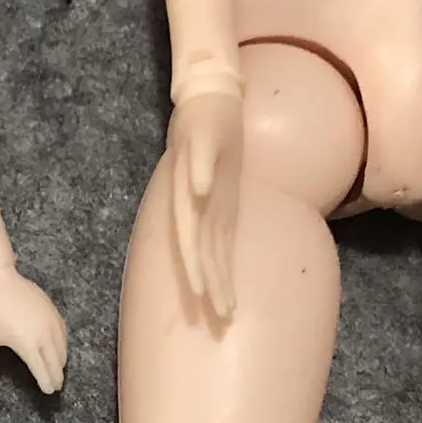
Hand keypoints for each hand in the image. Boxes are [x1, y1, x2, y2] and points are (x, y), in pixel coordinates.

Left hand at [0, 267, 67, 392]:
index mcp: (27, 346)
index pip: (42, 371)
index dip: (47, 383)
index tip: (49, 391)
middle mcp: (44, 337)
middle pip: (56, 362)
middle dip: (57, 376)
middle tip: (57, 385)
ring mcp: (51, 322)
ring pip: (62, 348)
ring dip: (61, 361)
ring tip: (59, 369)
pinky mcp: (53, 310)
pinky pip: (63, 332)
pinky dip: (63, 344)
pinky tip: (60, 348)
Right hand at [166, 90, 241, 321]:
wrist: (210, 105)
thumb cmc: (207, 121)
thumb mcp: (204, 137)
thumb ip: (199, 164)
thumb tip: (199, 192)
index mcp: (198, 199)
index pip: (200, 246)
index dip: (205, 274)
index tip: (209, 300)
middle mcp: (202, 209)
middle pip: (206, 256)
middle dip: (214, 286)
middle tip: (223, 317)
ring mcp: (210, 207)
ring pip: (211, 252)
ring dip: (216, 279)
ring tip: (224, 310)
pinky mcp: (220, 201)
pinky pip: (220, 234)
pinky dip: (219, 251)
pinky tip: (216, 271)